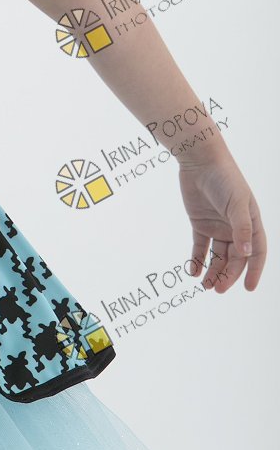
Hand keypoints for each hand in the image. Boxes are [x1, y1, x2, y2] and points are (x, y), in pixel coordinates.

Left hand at [177, 153, 265, 291]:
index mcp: (251, 223)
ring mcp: (217, 226)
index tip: (248, 288)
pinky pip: (199, 247)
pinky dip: (197, 260)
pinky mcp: (200, 223)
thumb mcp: (237, 204)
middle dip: (228, 275)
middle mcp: (235, 228)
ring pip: (217, 256)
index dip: (255, 271)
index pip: (256, 253)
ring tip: (205, 286)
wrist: (200, 160)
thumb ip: (241, 228)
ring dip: (213, 271)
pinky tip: (192, 272)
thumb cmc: (224, 178)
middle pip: (234, 258)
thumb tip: (246, 254)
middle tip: (217, 290)